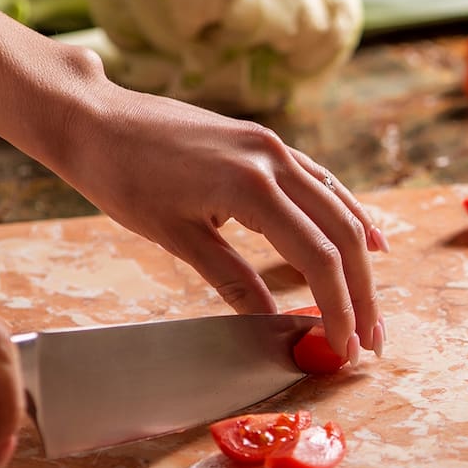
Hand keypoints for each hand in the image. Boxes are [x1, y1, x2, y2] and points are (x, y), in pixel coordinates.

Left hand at [55, 81, 386, 361]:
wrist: (96, 119)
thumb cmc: (123, 179)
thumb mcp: (177, 238)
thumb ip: (233, 281)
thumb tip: (274, 325)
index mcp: (251, 186)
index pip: (318, 257)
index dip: (338, 307)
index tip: (345, 347)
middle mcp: (275, 159)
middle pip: (342, 234)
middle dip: (362, 291)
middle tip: (371, 339)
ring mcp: (275, 147)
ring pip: (340, 208)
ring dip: (362, 259)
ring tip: (372, 304)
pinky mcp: (268, 144)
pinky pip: (323, 184)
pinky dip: (347, 217)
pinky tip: (368, 241)